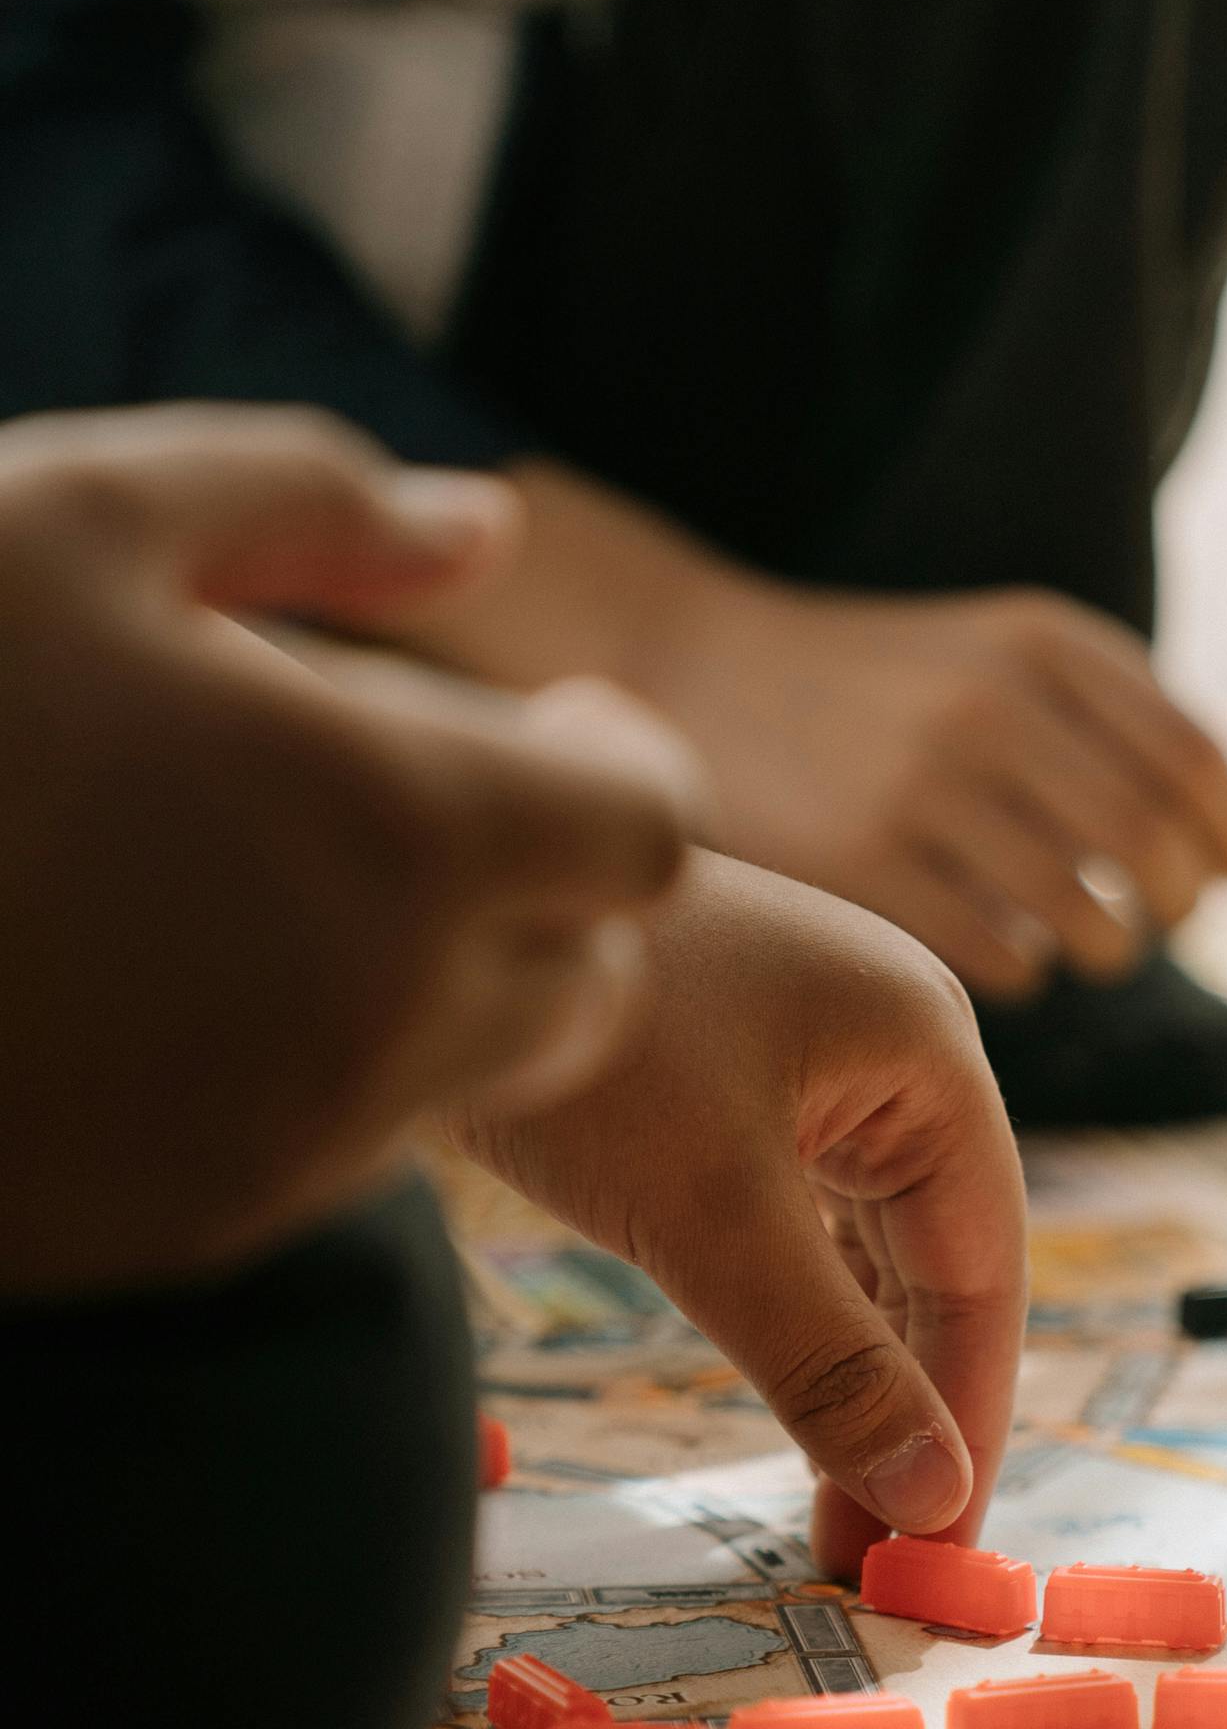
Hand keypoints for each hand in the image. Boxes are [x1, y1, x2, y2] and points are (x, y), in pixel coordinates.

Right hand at [0, 405, 701, 1295]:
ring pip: (479, 1071)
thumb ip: (312, 504)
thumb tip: (483, 528)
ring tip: (283, 875)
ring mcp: (297, 1139)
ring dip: (442, 979)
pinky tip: (187, 973)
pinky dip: (324, 1060)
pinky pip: (346, 1143)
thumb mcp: (79, 515)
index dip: (612, 772)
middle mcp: (390, 1014)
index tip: (544, 727)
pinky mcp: (203, 1224)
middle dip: (548, 890)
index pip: (646, 833)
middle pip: (594, 975)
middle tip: (434, 800)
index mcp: (401, 827)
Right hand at [396, 460, 1226, 998]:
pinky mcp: (865, 864)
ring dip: (1109, 949)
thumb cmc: (880, 687)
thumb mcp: (1001, 652)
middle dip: (1181, 905)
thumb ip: (1116, 715)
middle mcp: (993, 705)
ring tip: (1089, 942)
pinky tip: (1003, 945)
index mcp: (1041, 642)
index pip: (1197, 761)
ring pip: (1091, 920)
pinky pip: (1004, 958)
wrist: (697, 671)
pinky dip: (1026, 969)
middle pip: (1159, 849)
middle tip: (1163, 919)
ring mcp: (925, 787)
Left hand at [447, 854, 1027, 1575]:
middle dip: (912, 1414)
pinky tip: (789, 1413)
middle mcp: (885, 1053)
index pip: (986, 1266)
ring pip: (864, 1256)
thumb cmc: (586, 1033)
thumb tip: (931, 1496)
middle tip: (880, 1561)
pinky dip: (798, 1325)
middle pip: (935, 1266)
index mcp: (922, 1050)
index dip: (973, 1413)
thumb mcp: (712, 1211)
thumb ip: (828, 1360)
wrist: (412, 909)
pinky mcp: (729, 1090)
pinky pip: (797, 1229)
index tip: (949, 1544)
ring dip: (854, 1382)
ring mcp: (807, 1068)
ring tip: (835, 1519)